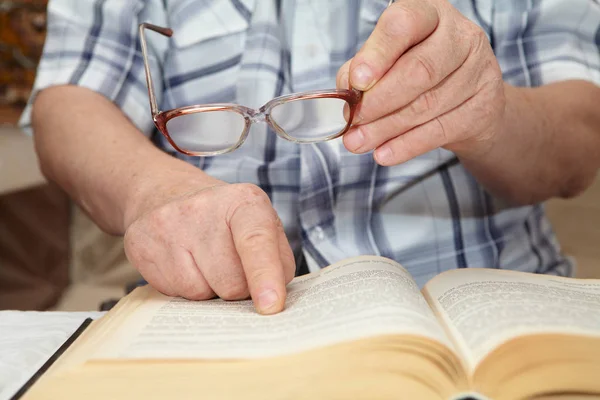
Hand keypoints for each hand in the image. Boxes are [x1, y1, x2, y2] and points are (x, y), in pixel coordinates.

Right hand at [123, 181, 294, 314]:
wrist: (166, 194)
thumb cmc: (226, 220)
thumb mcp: (262, 226)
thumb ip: (278, 262)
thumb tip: (270, 301)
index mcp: (243, 201)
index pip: (256, 241)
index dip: (264, 276)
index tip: (271, 306)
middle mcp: (203, 208)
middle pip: (232, 283)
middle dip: (239, 288)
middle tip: (232, 266)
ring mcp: (167, 226)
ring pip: (201, 294)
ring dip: (210, 289)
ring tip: (205, 262)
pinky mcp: (140, 245)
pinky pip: (174, 294)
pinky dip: (186, 288)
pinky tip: (184, 264)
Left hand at [337, 0, 504, 164]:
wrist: (469, 103)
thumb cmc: (420, 73)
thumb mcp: (390, 61)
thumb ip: (365, 69)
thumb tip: (346, 91)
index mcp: (430, 14)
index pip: (404, 23)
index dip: (378, 53)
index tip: (356, 81)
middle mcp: (461, 36)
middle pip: (419, 69)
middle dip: (379, 100)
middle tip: (353, 120)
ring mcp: (478, 71)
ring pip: (426, 105)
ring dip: (385, 128)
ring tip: (358, 142)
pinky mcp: (484, 107)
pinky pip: (439, 130)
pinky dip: (407, 145)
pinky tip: (384, 153)